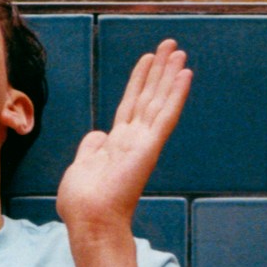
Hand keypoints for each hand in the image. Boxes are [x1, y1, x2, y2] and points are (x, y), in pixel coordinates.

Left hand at [56, 41, 191, 237]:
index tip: (148, 59)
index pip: (131, 104)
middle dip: (160, 70)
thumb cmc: (82, 203)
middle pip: (149, 96)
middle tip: (171, 45)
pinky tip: (185, 74)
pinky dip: (177, 94)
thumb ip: (91, 148)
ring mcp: (143, 143)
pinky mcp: (150, 147)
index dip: (139, 80)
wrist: (89, 221)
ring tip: (179, 50)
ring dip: (170, 75)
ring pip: (160, 101)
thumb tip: (97, 134)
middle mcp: (133, 140)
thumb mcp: (81, 167)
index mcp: (116, 143)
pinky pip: (166, 115)